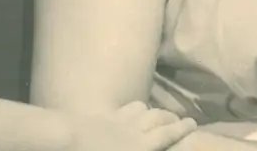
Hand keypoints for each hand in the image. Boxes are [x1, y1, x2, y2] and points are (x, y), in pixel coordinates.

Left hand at [68, 101, 196, 150]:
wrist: (63, 138)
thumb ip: (141, 149)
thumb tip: (151, 145)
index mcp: (140, 146)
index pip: (167, 135)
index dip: (181, 128)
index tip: (193, 122)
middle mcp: (133, 130)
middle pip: (157, 118)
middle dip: (171, 117)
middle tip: (179, 118)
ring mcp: (116, 120)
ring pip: (140, 109)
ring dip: (151, 110)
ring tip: (155, 114)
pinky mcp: (99, 116)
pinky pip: (120, 108)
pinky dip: (130, 108)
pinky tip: (128, 111)